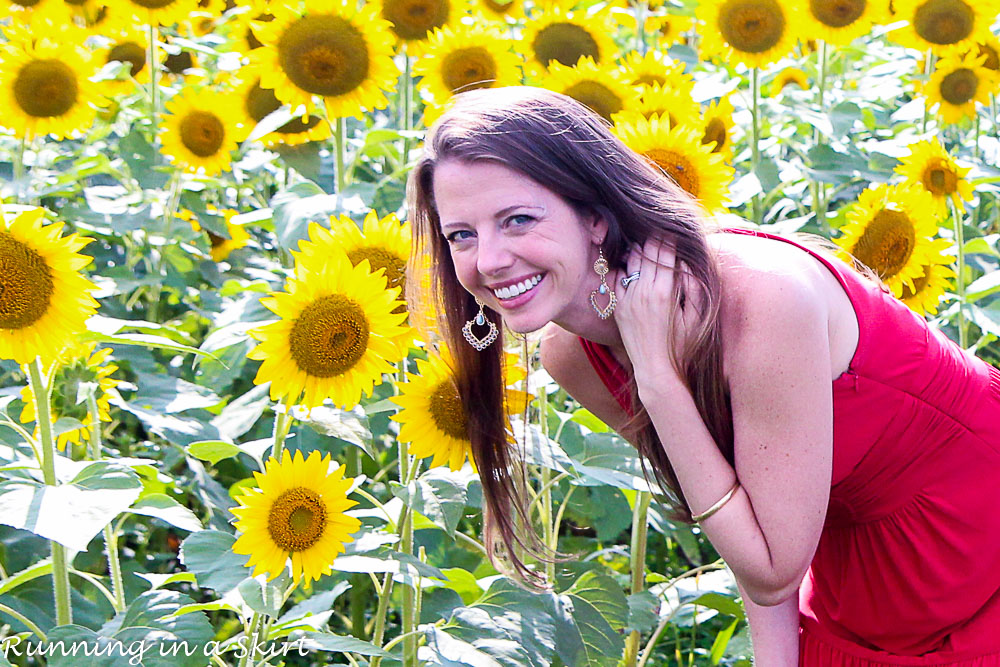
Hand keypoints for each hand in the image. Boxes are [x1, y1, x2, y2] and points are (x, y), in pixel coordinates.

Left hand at [611, 237, 698, 394]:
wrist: (655, 368)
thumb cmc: (682, 345)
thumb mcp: (696, 318)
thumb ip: (694, 288)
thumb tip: (686, 263)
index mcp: (664, 293)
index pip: (666, 255)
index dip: (670, 239)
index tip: (673, 230)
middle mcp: (643, 293)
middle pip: (648, 254)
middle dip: (654, 238)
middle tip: (658, 227)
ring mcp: (628, 299)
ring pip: (631, 262)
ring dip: (639, 249)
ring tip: (644, 239)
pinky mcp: (619, 307)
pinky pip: (620, 278)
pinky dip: (626, 266)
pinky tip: (631, 260)